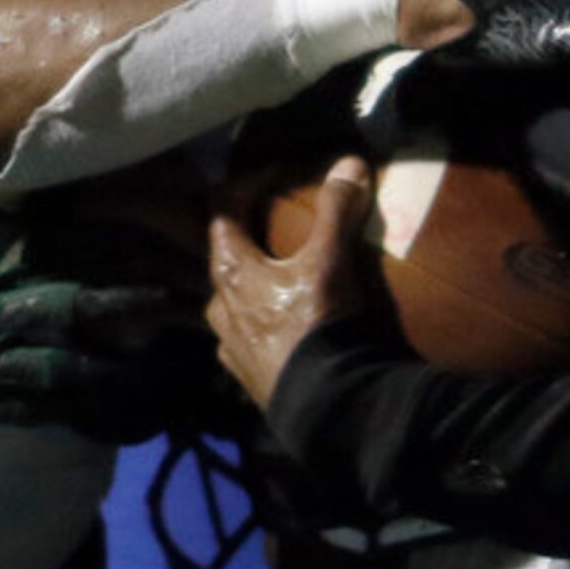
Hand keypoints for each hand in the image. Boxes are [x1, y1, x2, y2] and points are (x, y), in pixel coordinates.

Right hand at [0, 206, 210, 442]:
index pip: (70, 245)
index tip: (174, 242)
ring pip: (70, 365)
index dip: (127, 246)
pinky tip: (126, 406)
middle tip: (194, 301)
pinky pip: (42, 407)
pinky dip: (86, 407)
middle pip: (82, 304)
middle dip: (140, 303)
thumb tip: (43, 176)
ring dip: (127, 364)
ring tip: (176, 361)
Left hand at [206, 156, 374, 409]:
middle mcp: (219, 305)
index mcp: (231, 271)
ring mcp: (229, 344)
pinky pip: (247, 337)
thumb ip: (337, 211)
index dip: (249, 184)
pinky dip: (263, 322)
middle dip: (252, 234)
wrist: (323, 405)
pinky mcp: (245, 374)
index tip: (278, 174)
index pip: (223, 210)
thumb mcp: (330, 262)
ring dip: (255, 282)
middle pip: (227, 255)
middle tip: (282, 223)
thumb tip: (349, 163)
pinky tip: (286, 326)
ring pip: (234, 299)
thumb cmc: (317, 324)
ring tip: (287, 278)